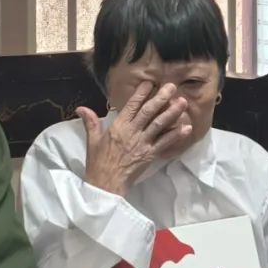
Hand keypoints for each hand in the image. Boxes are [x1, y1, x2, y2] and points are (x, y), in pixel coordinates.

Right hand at [76, 82, 192, 196]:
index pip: (131, 106)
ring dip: (172, 112)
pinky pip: (165, 143)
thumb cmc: (98, 162)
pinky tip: (186, 127)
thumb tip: (81, 108)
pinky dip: (176, 135)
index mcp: (118, 126)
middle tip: (171, 87)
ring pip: (159, 124)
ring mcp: (143, 143)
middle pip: (148, 112)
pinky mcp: (150, 155)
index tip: (150, 83)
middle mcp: (132, 132)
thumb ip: (90, 122)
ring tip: (182, 102)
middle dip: (161, 98)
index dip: (141, 94)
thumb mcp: (92, 141)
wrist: (106, 184)